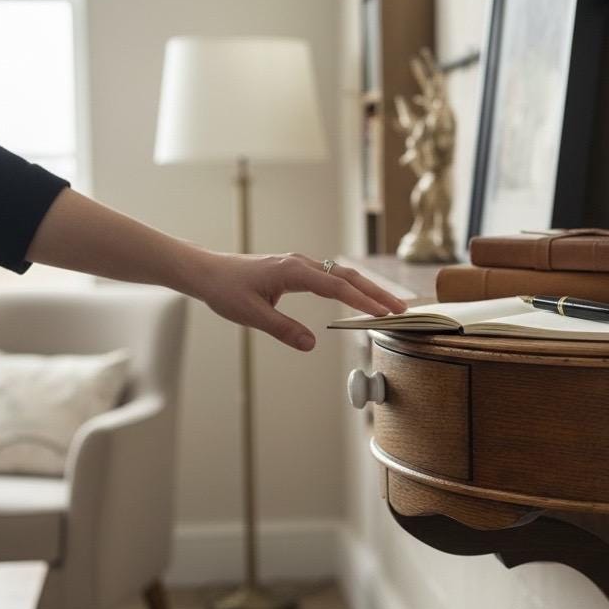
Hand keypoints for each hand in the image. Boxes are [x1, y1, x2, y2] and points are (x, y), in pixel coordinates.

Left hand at [189, 252, 406, 350]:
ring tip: (390, 306)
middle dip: (377, 293)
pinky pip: (332, 278)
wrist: (207, 272)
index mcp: (292, 271)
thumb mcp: (251, 315)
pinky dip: (352, 288)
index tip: (383, 312)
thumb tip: (311, 345)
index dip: (362, 300)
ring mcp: (300, 266)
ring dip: (367, 289)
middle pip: (348, 276)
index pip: (336, 286)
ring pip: (342, 275)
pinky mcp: (297, 271)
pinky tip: (362, 299)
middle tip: (401, 309)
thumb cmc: (226, 290)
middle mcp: (301, 264)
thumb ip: (283, 329)